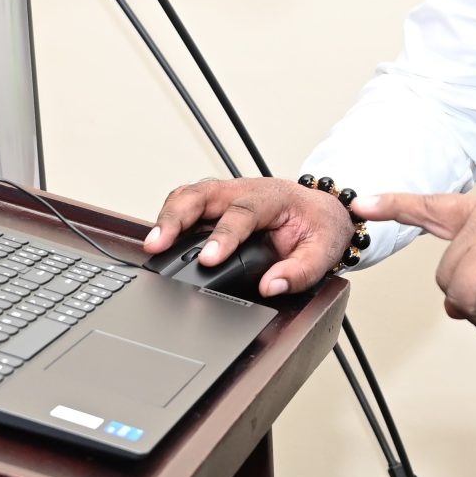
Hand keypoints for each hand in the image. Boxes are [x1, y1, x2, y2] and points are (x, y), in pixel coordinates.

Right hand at [140, 176, 351, 297]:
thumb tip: (271, 286)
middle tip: (158, 243)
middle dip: (177, 217)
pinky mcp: (215, 204)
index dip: (223, 236)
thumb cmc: (319, 226)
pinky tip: (159, 237)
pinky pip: (186, 203)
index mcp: (273, 197)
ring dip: (167, 216)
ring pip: (188, 195)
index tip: (208, 259)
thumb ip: (300, 271)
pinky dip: (169, 217)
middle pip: (203, 194)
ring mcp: (227, 193)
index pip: (243, 213)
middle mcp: (245, 189)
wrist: (321, 210)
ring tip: (152, 243)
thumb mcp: (323, 251)